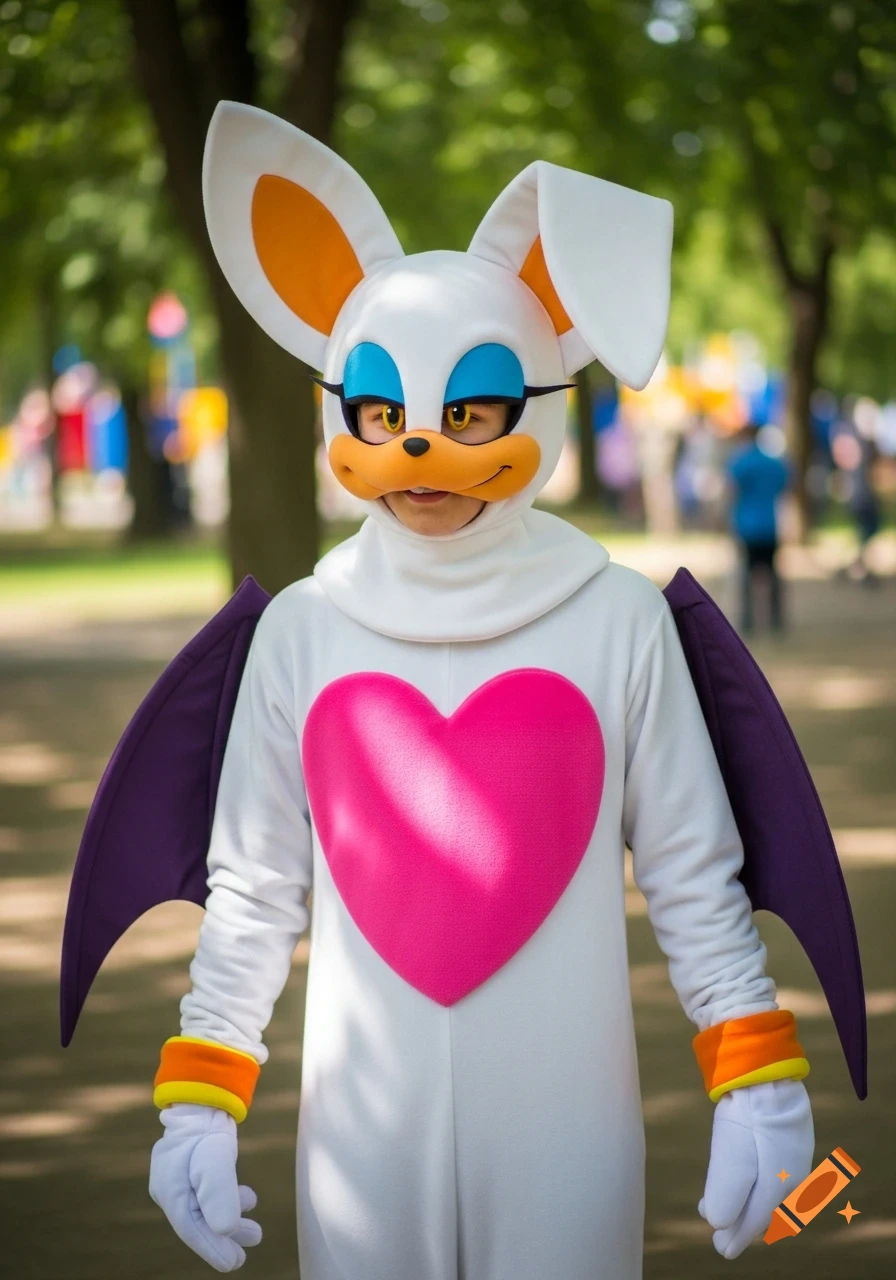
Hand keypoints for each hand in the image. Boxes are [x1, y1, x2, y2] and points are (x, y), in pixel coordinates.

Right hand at [149, 1103, 261, 1271]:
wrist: (203, 1091)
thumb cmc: (206, 1124)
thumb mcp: (215, 1159)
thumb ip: (219, 1193)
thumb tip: (226, 1229)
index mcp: (170, 1190)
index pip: (192, 1229)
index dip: (213, 1248)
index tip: (234, 1263)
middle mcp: (171, 1187)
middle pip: (199, 1222)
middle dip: (225, 1238)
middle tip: (248, 1251)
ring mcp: (181, 1176)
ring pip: (207, 1208)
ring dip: (231, 1220)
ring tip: (256, 1231)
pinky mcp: (194, 1165)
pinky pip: (210, 1192)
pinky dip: (229, 1200)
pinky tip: (248, 1199)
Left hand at [698, 1079, 813, 1258]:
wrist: (765, 1071)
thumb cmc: (747, 1116)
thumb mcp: (731, 1157)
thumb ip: (726, 1194)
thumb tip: (718, 1223)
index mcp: (780, 1184)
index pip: (756, 1220)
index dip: (738, 1236)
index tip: (721, 1249)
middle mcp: (792, 1175)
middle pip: (764, 1208)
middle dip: (739, 1220)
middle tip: (716, 1230)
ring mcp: (794, 1154)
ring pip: (767, 1189)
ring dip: (743, 1201)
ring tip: (717, 1205)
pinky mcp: (789, 1136)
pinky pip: (772, 1171)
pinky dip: (753, 1182)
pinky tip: (742, 1177)